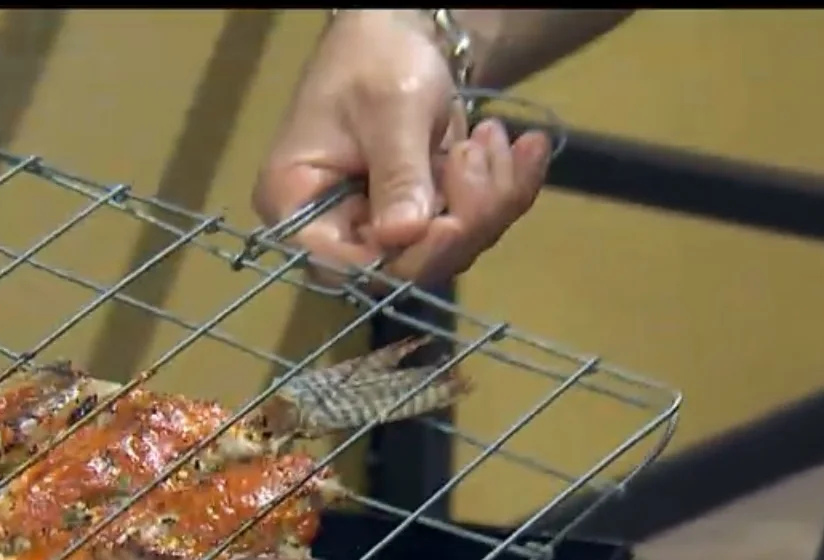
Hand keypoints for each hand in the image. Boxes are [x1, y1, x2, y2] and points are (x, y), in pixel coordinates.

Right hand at [252, 10, 552, 286]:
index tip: (452, 223)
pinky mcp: (424, 216)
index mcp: (298, 203)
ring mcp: (384, 225)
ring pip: (451, 248)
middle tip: (484, 152)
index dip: (404, 258)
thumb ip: (397, 172)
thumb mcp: (390, 108)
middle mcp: (337, 227)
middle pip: (408, 264)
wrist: (397, 31)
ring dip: (492, 196)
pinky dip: (506, 188)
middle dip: (464, 216)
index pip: (347, 265)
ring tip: (495, 135)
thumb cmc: (375, 57)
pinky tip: (525, 148)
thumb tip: (403, 235)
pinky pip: (473, 225)